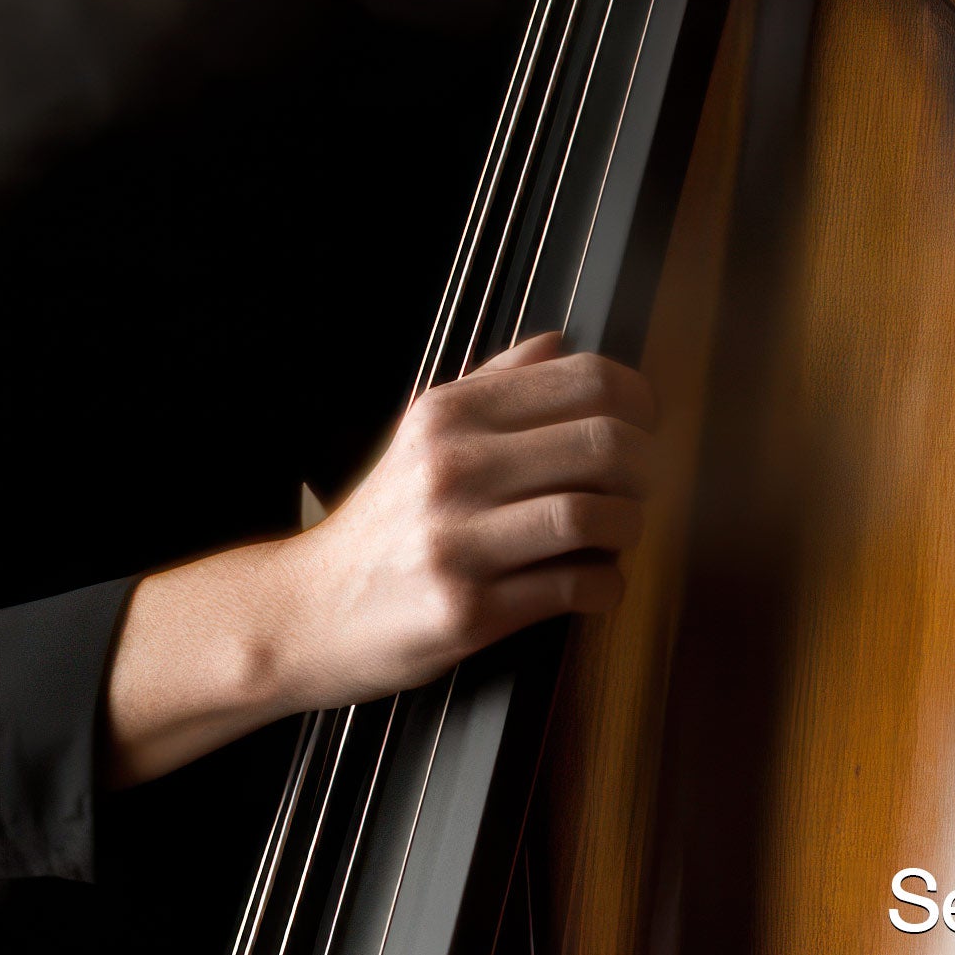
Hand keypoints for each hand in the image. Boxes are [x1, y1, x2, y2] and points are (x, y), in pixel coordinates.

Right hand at [101, 331, 655, 788]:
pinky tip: (595, 582)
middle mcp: (454, 467)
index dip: (639, 400)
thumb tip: (562, 343)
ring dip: (628, 529)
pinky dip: (607, 585)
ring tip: (615, 535)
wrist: (308, 609)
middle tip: (638, 486)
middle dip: (644, 468)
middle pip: (605, 444)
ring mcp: (459, 541)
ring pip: (597, 516)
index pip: (585, 380)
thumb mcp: (424, 433)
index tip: (646, 422)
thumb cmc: (381, 522)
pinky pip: (575, 588)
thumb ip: (496, 384)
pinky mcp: (467, 612)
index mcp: (452, 413)